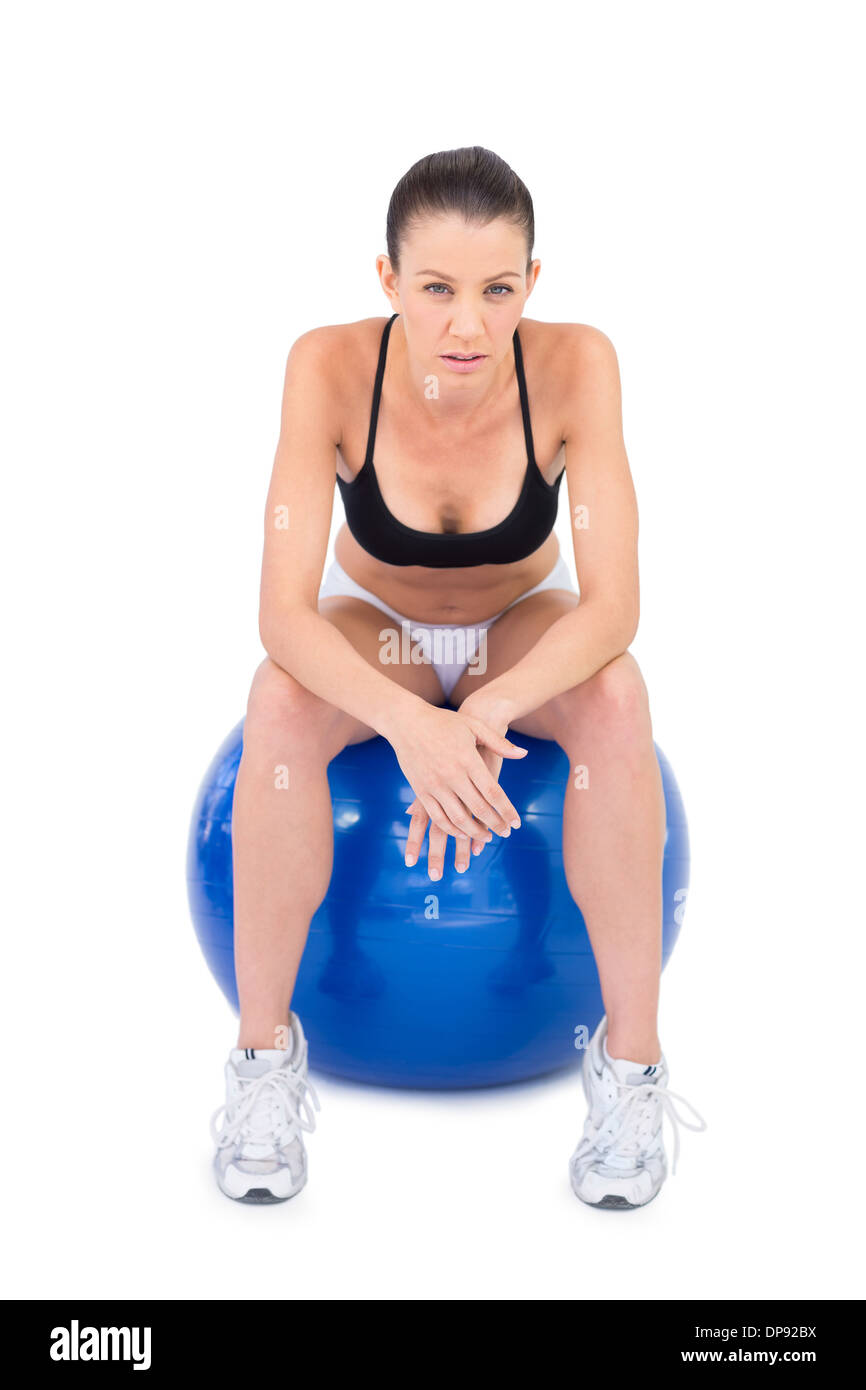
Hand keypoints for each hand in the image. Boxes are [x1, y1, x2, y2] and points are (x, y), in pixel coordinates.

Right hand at [387, 702, 525, 878]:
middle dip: (496, 824)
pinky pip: (438, 817)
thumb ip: (499, 742)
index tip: (517, 824)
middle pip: (479, 808)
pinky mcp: (420, 791)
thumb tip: (523, 754)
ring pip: (458, 819)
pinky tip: (462, 833)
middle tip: (506, 833)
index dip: (507, 811)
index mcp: (468, 759)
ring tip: (487, 837)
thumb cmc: (444, 722)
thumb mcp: (474, 726)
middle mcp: (452, 775)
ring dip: (475, 832)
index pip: (493, 792)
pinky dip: (452, 829)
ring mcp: (434, 785)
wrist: (406, 721)